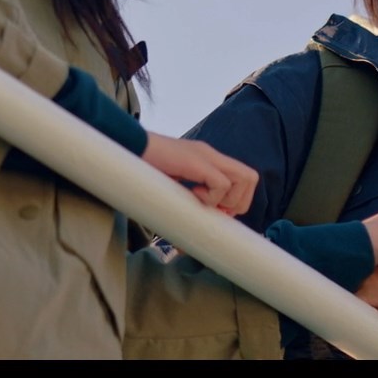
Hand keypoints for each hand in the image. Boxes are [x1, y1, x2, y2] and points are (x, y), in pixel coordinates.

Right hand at [139, 134, 258, 215]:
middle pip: (250, 177)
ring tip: (203, 200)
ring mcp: (205, 156)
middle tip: (215, 210)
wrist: (127, 146)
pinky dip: (211, 197)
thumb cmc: (143, 168)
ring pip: (244, 178)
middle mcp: (210, 155)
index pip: (243, 177)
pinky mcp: (196, 162)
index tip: (217, 213)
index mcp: (206, 158)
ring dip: (227, 199)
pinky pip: (221, 184)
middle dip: (239, 202)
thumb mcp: (172, 183)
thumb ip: (186, 195)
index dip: (237, 200)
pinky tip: (192, 193)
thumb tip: (190, 231)